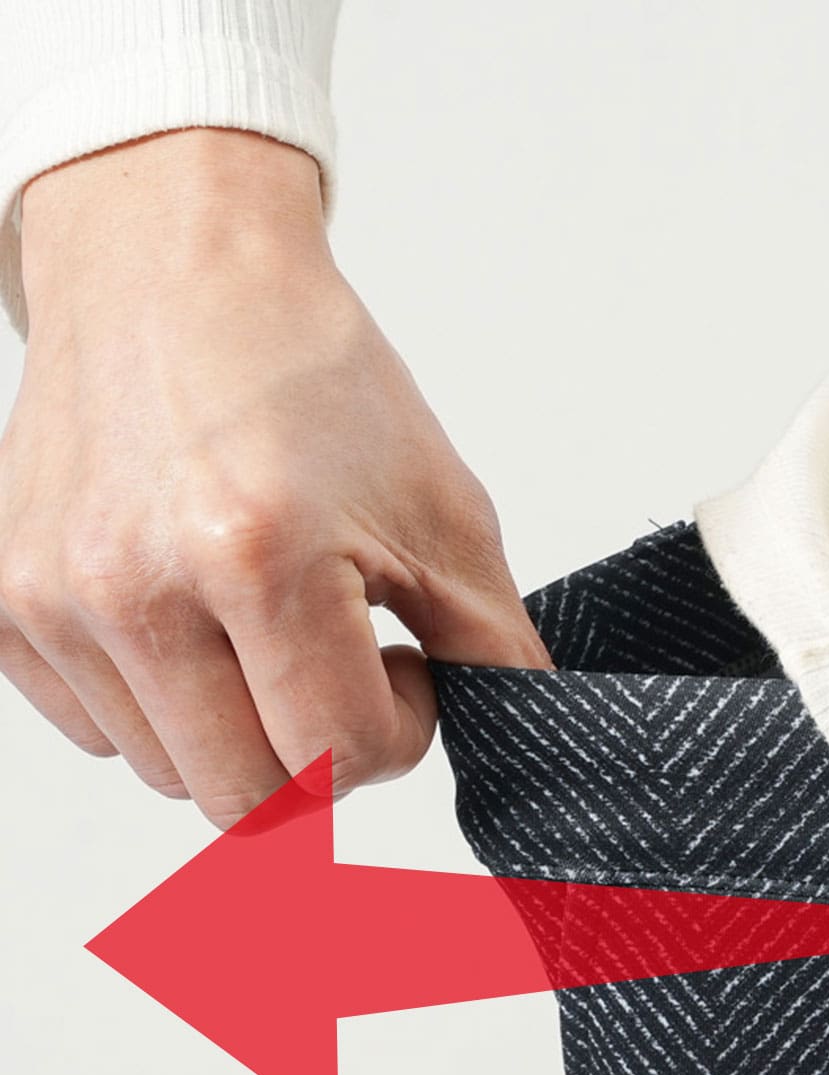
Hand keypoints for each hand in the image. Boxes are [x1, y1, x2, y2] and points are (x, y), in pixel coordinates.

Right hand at [0, 127, 551, 828]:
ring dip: (239, 733)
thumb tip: (526, 739)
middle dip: (318, 756)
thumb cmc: (304, 374)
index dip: (397, 731)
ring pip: (174, 777)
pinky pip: (101, 734)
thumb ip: (495, 649)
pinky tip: (194, 622)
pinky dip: (161, 708)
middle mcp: (138, 586)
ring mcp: (57, 601)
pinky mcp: (9, 606)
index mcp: (256, 556)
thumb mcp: (443, 510)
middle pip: (251, 802)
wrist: (170, 267)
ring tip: (264, 631)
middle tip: (339, 666)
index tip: (400, 664)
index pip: (340, 760)